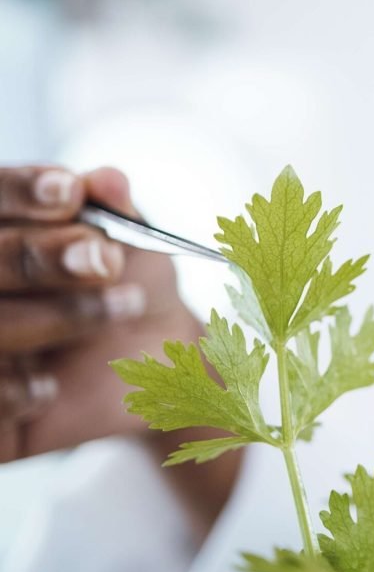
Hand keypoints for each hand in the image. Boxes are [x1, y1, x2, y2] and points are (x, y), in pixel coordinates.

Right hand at [0, 165, 239, 537]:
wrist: (160, 363)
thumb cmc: (133, 284)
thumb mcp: (133, 243)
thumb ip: (115, 211)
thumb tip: (108, 181)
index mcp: (2, 227)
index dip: (22, 191)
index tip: (70, 192)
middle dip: (42, 256)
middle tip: (105, 258)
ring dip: (53, 317)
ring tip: (124, 307)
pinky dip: (11, 390)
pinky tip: (48, 390)